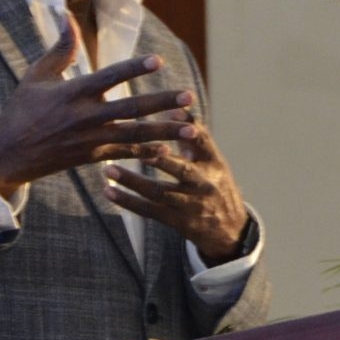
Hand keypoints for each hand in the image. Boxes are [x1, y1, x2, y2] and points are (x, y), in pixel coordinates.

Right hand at [0, 19, 196, 196]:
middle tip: (189, 96)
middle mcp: (85, 117)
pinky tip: (169, 151)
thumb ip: (60, 48)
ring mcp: (91, 140)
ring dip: (165, 131)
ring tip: (193, 127)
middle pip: (131, 109)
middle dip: (162, 103)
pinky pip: (124, 154)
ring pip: (135, 135)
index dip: (134, 69)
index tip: (157, 61)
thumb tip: (66, 16)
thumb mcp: (36, 76)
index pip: (109, 77)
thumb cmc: (21, 110)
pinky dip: (146, 153)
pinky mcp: (92, 157)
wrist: (7, 155)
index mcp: (72, 93)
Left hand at [101, 124, 249, 262]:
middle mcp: (205, 184)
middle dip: (158, 159)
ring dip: (132, 181)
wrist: (230, 229)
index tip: (170, 113)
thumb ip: (192, 138)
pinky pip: (149, 211)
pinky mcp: (178, 222)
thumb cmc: (215, 185)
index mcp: (214, 164)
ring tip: (109, 169)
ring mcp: (191, 205)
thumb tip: (173, 110)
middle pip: (181, 170)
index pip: (203, 142)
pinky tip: (109, 191)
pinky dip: (128, 201)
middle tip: (134, 146)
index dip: (189, 127)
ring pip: (159, 192)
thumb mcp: (212, 161)